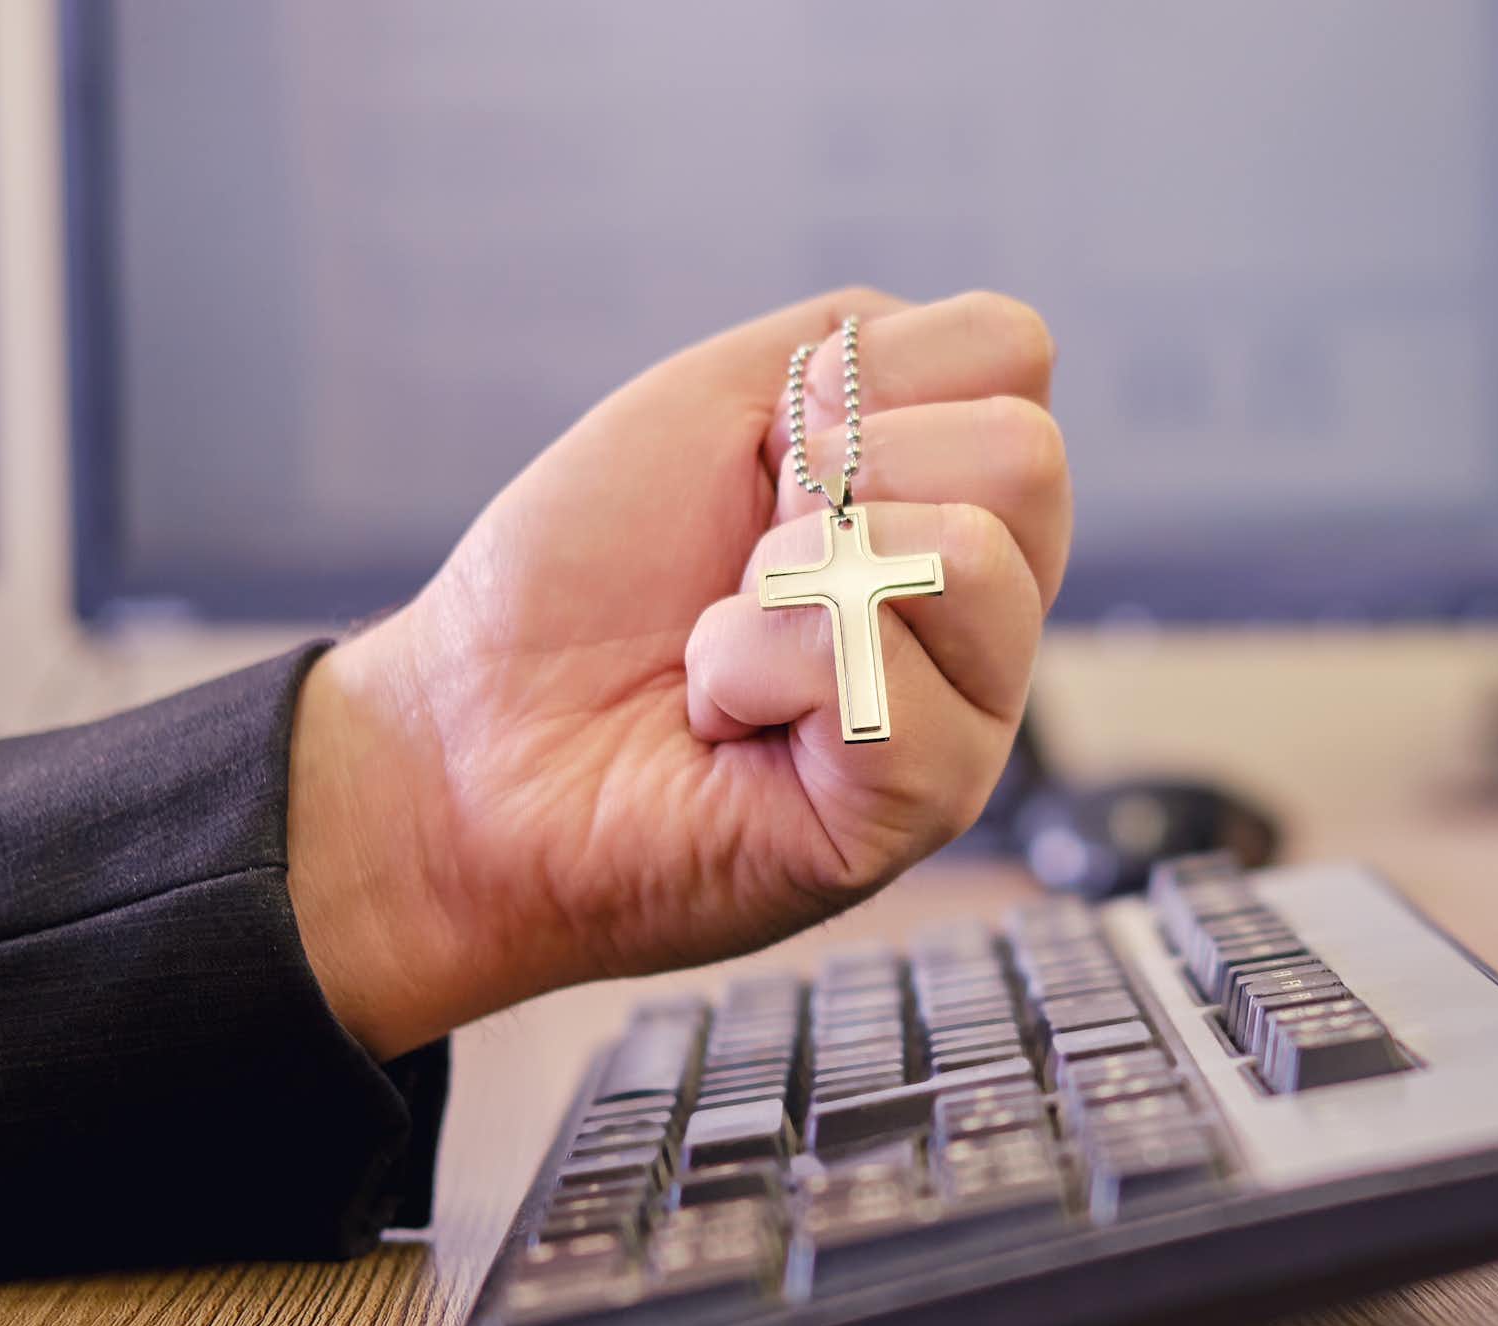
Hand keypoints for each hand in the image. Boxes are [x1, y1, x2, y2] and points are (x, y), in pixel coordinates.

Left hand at [285, 289, 1069, 1057]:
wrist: (471, 734)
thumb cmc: (587, 576)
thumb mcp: (721, 402)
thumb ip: (866, 350)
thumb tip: (993, 365)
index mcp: (952, 489)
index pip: (1013, 352)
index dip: (866, 377)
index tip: (767, 455)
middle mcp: (987, 601)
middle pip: (1026, 456)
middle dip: (845, 475)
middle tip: (749, 556)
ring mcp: (972, 710)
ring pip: (978, 559)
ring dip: (796, 577)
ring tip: (729, 639)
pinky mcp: (924, 804)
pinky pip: (881, 673)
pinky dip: (753, 668)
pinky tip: (723, 717)